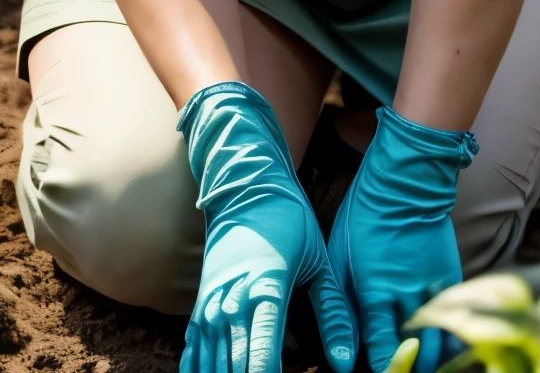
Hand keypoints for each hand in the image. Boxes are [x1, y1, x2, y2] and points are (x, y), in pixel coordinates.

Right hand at [177, 81, 355, 372]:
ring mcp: (212, 304)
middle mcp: (232, 301)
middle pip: (235, 367)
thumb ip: (334, 316)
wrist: (245, 185)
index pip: (263, 356)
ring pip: (211, 364)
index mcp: (266, 290)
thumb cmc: (289, 222)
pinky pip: (193, 350)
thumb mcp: (320, 263)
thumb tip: (346, 365)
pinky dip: (201, 369)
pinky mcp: (201, 304)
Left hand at [327, 107, 477, 372]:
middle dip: (408, 369)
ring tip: (419, 365)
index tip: (381, 372)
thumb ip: (344, 304)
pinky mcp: (450, 277)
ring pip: (439, 345)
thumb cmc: (364, 215)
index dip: (383, 369)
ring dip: (430, 362)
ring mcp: (433, 288)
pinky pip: (456, 321)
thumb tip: (343, 345)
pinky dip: (450, 342)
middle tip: (400, 370)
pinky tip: (441, 351)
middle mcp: (407, 297)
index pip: (383, 351)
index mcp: (375, 293)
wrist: (404, 180)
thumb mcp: (339, 256)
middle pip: (414, 354)